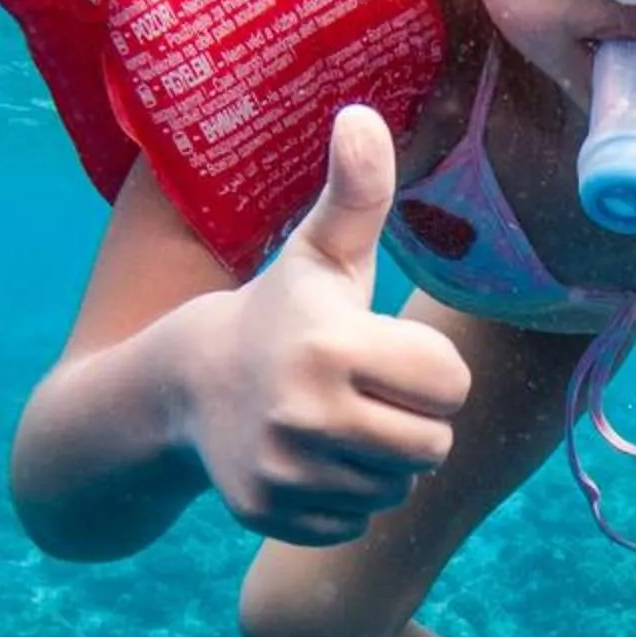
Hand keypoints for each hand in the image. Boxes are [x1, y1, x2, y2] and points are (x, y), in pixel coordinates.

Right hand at [181, 106, 469, 543]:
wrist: (185, 385)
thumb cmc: (279, 311)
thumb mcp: (320, 253)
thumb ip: (357, 192)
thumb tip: (364, 114)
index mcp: (332, 345)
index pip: (451, 383)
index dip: (431, 368)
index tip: (390, 353)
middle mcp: (306, 414)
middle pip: (432, 445)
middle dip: (414, 421)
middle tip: (369, 393)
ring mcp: (286, 471)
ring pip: (397, 487)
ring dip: (383, 462)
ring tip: (339, 423)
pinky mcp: (272, 515)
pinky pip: (358, 523)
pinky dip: (346, 500)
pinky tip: (312, 460)